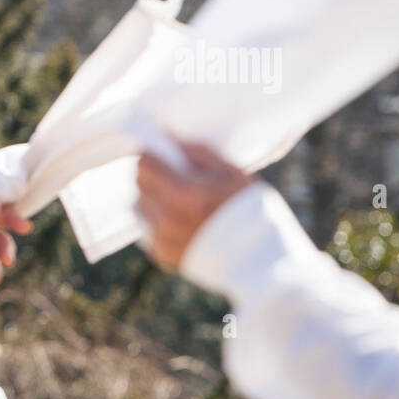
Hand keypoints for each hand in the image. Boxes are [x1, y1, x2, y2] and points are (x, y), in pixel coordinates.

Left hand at [136, 141, 252, 269]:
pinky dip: (156, 221)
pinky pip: (146, 229)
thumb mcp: (232, 173)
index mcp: (183, 193)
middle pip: (139, 184)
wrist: (260, 261)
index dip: (152, 154)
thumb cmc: (252, 211)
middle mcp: (166, 218)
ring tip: (177, 201)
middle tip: (172, 175)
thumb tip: (169, 137)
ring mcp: (161, 239)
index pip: (146, 163)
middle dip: (152, 175)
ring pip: (138, 207)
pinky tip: (179, 221)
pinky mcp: (161, 255)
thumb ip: (198, 152)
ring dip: (151, 199)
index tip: (161, 152)